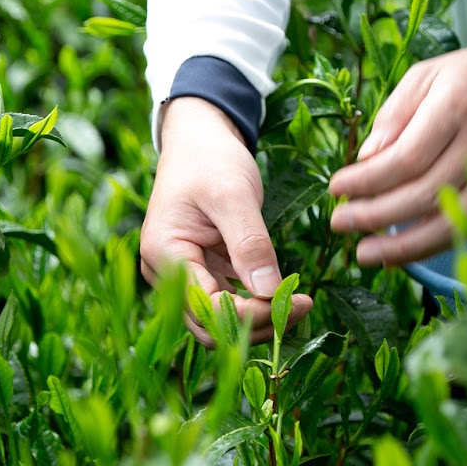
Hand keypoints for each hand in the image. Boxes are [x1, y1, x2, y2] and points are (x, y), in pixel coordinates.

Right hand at [140, 97, 312, 346]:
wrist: (199, 140)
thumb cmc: (210, 159)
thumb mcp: (234, 195)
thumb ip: (250, 243)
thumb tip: (269, 292)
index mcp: (164, 253)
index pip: (208, 307)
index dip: (253, 315)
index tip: (297, 301)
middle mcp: (165, 273)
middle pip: (210, 325)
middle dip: (257, 324)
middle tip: (302, 306)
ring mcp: (182, 275)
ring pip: (219, 320)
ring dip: (258, 320)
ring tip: (297, 303)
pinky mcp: (200, 272)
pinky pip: (226, 302)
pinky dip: (254, 305)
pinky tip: (283, 296)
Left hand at [329, 41, 466, 265]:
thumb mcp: (428, 75)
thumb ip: (394, 115)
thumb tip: (366, 158)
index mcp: (456, 107)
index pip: (406, 158)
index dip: (367, 180)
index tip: (336, 188)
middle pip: (422, 194)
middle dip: (374, 215)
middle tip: (338, 222)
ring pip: (447, 223)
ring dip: (400, 246)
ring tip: (363, 254)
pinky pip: (465, 231)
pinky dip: (429, 248)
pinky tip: (396, 256)